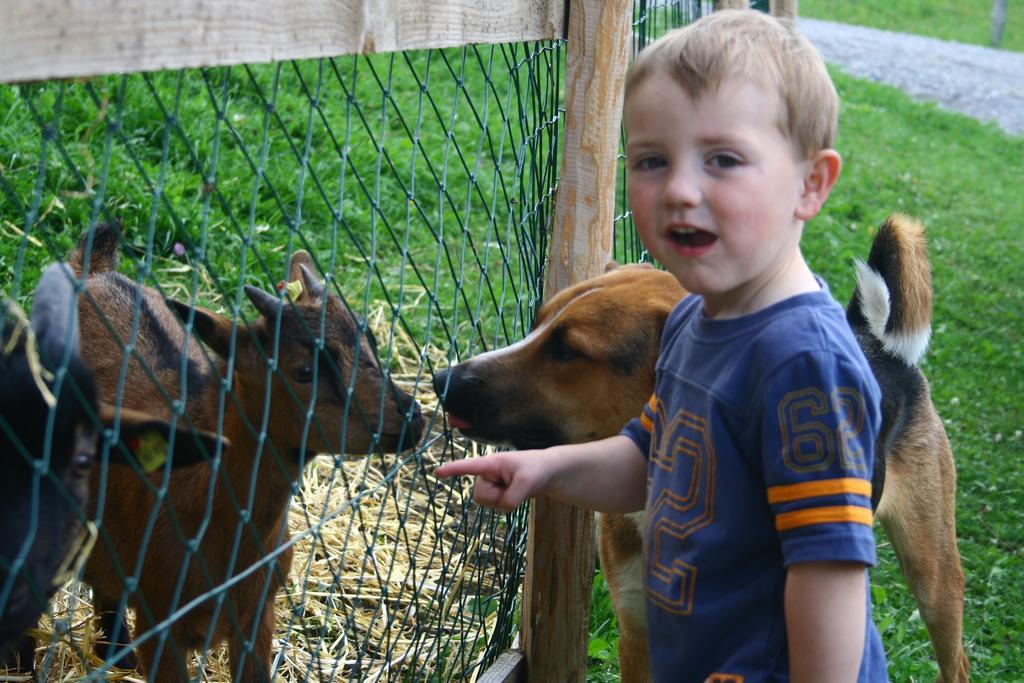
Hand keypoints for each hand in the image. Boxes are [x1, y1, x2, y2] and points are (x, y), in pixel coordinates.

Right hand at [435, 450, 552, 512]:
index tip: (437, 472)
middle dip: (497, 497)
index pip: (468, 466)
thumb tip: (503, 507)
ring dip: (503, 501)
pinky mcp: (496, 494)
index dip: (453, 469)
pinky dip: (508, 504)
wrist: (548, 474)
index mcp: (491, 463)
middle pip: (480, 496)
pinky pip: (496, 507)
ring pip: (487, 503)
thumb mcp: (528, 481)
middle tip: (515, 485)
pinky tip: (516, 493)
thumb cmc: (537, 469)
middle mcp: (486, 474)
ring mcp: (491, 485)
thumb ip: (513, 496)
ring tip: (516, 488)